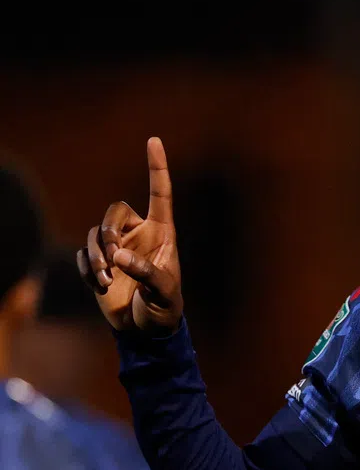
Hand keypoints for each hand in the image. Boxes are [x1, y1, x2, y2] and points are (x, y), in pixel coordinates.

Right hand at [77, 138, 182, 333]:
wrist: (146, 330)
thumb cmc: (164, 307)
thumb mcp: (164, 292)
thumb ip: (146, 273)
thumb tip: (119, 256)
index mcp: (162, 233)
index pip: (160, 194)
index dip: (157, 168)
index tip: (154, 140)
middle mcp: (138, 234)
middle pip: (115, 211)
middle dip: (108, 232)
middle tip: (111, 259)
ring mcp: (117, 248)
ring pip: (96, 233)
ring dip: (96, 256)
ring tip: (104, 280)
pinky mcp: (99, 263)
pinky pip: (84, 254)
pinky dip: (88, 268)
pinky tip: (99, 285)